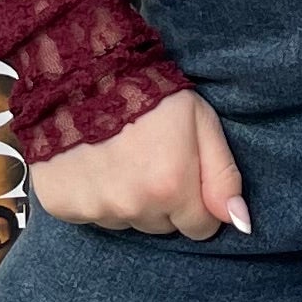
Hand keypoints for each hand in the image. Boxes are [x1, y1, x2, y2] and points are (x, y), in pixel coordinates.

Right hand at [28, 85, 251, 242]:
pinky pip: (91, 215)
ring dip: (129, 199)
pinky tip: (94, 165)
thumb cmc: (148, 92)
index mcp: (171, 187)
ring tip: (120, 158)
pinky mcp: (62, 206)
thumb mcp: (200, 121)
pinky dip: (95, 196)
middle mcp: (133, 206)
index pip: (200, 228)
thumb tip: (239, 222)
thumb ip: (224, 176)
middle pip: (163, 227)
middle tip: (150, 160)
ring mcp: (95, 209)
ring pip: (128, 222)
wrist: (80, 73)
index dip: (197, 201)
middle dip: (163, 201)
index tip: (184, 172)